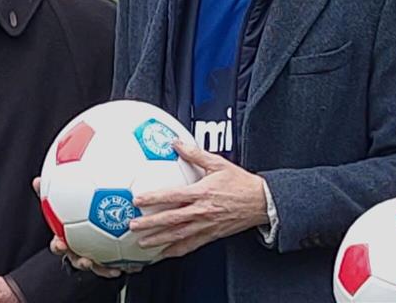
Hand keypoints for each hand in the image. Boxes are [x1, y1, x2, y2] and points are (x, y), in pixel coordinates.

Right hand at [32, 177, 127, 278]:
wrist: (96, 215)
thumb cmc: (71, 211)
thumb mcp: (58, 199)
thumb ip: (48, 192)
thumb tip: (35, 181)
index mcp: (65, 239)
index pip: (57, 245)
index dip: (58, 246)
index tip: (61, 243)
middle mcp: (78, 251)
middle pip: (77, 260)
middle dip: (81, 262)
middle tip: (87, 260)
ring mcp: (94, 257)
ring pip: (98, 267)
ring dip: (105, 270)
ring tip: (114, 269)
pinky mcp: (109, 259)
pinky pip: (117, 264)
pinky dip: (125, 265)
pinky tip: (135, 263)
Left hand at [130, 140, 268, 258]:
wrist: (262, 202)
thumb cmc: (240, 182)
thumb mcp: (218, 163)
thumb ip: (194, 153)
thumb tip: (175, 142)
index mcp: (201, 193)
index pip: (173, 196)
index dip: (154, 198)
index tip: (137, 200)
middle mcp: (202, 211)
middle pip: (171, 220)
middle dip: (150, 224)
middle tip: (132, 226)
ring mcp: (207, 225)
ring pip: (179, 235)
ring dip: (159, 240)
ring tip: (142, 243)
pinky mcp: (212, 235)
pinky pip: (192, 245)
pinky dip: (177, 250)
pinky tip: (164, 254)